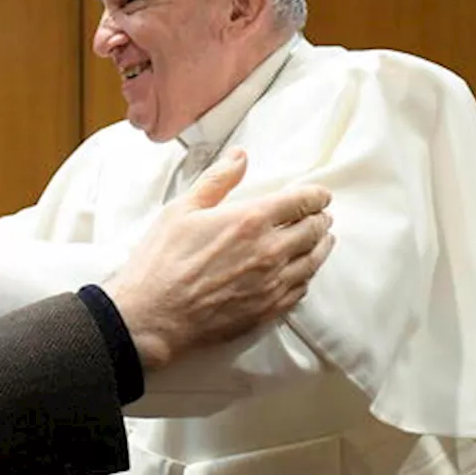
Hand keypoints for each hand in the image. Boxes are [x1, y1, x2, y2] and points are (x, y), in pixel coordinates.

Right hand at [106, 148, 333, 368]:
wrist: (153, 316)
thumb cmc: (161, 263)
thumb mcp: (181, 210)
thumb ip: (216, 180)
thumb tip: (239, 157)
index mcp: (250, 220)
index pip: (301, 202)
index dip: (315, 196)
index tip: (319, 195)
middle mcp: (270, 252)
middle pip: (313, 231)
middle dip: (320, 219)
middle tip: (321, 216)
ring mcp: (272, 284)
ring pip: (313, 261)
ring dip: (321, 247)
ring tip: (322, 240)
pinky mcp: (267, 310)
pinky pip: (300, 290)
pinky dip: (307, 276)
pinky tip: (302, 273)